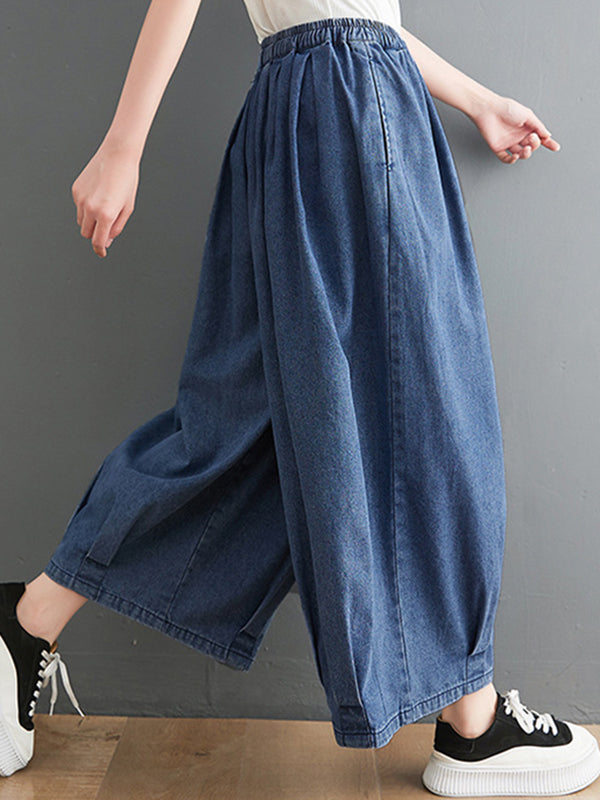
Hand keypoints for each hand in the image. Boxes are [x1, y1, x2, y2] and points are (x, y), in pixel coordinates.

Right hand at [71, 141, 139, 257]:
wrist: (117, 155)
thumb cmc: (127, 180)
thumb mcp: (128, 208)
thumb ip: (117, 227)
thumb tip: (107, 240)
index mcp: (106, 214)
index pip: (97, 241)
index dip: (100, 250)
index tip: (101, 252)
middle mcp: (90, 208)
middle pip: (86, 233)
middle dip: (95, 234)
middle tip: (105, 228)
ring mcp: (80, 199)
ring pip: (81, 221)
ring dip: (90, 221)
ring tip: (103, 207)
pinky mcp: (75, 190)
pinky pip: (78, 206)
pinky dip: (86, 207)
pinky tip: (98, 195)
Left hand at [470, 94, 560, 163]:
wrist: (489, 110)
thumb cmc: (506, 108)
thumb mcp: (527, 115)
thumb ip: (538, 126)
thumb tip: (547, 135)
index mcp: (527, 128)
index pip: (540, 137)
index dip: (548, 143)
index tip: (556, 147)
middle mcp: (518, 136)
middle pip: (531, 147)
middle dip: (534, 144)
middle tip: (532, 138)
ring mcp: (509, 143)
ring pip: (520, 154)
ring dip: (525, 154)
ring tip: (526, 148)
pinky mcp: (498, 148)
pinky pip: (506, 159)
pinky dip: (511, 160)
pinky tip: (515, 157)